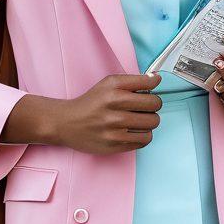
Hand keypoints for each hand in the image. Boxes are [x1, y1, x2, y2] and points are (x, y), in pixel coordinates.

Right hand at [48, 73, 162, 153]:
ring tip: (139, 120)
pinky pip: (144, 140)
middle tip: (144, 107)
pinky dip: (143, 135)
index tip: (149, 90)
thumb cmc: (91, 102)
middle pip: (154, 104)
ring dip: (149, 122)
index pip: (148, 84)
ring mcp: (114, 129)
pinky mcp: (115, 145)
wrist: (67, 123)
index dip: (153, 86)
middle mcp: (114, 109)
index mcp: (113, 90)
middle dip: (153, 105)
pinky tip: (133, 131)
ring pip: (152, 124)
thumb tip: (156, 78)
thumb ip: (133, 80)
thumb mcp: (108, 84)